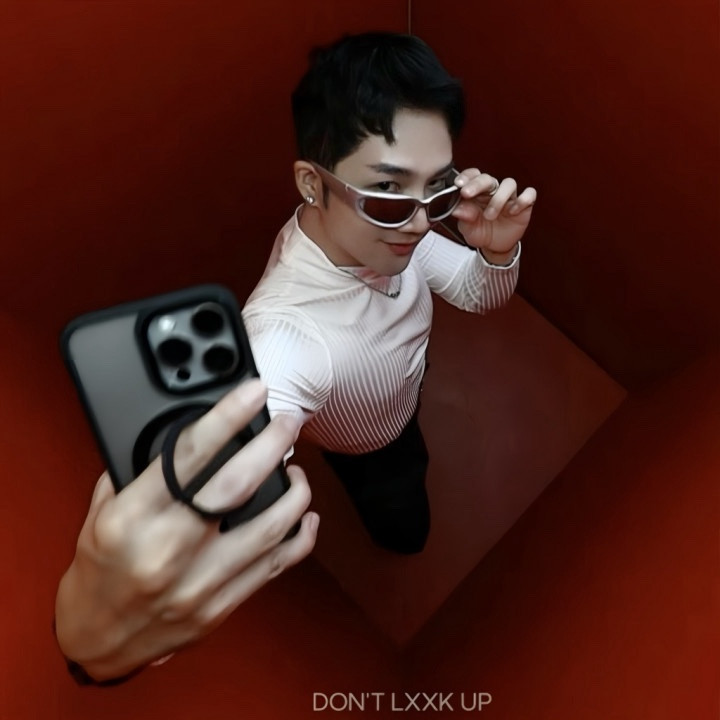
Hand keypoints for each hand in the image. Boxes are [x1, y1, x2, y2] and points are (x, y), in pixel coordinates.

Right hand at [54, 379, 317, 681]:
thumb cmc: (99, 568)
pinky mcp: (222, 606)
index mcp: (132, 519)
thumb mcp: (101, 512)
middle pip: (237, 485)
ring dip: (296, 491)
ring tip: (297, 470)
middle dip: (273, 444)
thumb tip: (190, 431)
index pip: (188, 455)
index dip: (227, 417)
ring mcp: (200, 582)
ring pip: (270, 527)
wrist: (96, 639)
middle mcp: (169, 549)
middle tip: (289, 421)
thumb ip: (141, 472)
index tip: (254, 392)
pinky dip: (301, 537)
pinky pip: (276, 566)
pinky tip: (307, 516)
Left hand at [452, 168, 536, 259]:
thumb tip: (457, 210)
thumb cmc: (480, 233)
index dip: (466, 177)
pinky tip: (513, 211)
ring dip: (498, 198)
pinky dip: (523, 200)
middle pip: (488, 178)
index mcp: (477, 192)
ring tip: (490, 216)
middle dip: (477, 184)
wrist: (495, 247)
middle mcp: (493, 191)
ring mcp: (509, 196)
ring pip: (509, 184)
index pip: (472, 176)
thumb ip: (464, 218)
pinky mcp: (524, 205)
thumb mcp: (468, 229)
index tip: (458, 184)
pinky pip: (529, 194)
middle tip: (467, 193)